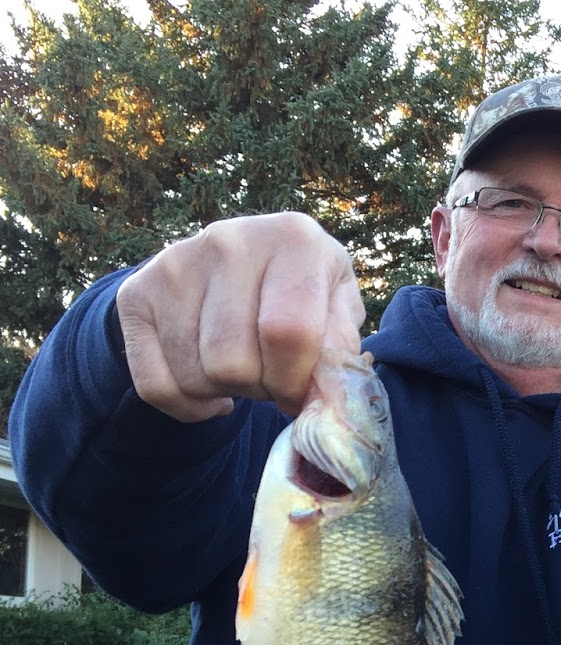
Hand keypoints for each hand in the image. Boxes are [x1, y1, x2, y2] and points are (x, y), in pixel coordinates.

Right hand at [116, 213, 365, 421]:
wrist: (248, 260)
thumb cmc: (306, 291)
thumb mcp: (339, 306)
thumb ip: (339, 347)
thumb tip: (323, 399)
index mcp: (293, 239)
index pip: (288, 333)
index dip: (297, 381)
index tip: (302, 391)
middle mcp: (228, 242)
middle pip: (232, 361)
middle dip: (261, 389)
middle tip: (273, 377)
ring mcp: (175, 264)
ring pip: (195, 376)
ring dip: (227, 393)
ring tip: (247, 370)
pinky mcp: (137, 294)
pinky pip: (155, 385)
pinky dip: (189, 406)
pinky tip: (213, 389)